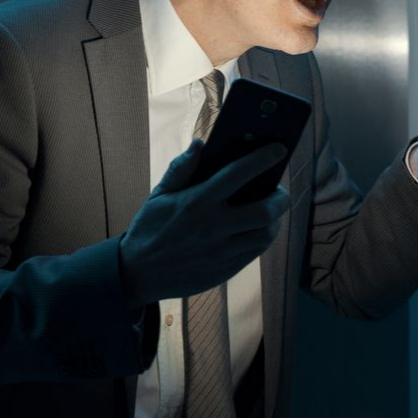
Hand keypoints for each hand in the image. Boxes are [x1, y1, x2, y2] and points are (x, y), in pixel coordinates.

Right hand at [118, 139, 289, 306]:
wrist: (137, 274)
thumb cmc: (149, 228)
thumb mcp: (159, 195)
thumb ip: (181, 168)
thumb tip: (200, 144)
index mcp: (197, 202)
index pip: (238, 174)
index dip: (263, 158)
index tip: (279, 149)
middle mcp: (213, 227)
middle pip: (265, 211)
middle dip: (279, 198)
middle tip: (278, 191)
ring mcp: (221, 252)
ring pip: (265, 235)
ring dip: (275, 220)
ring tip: (272, 211)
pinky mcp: (224, 270)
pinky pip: (255, 252)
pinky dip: (262, 237)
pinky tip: (259, 229)